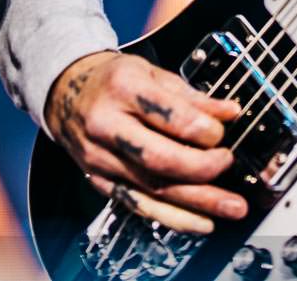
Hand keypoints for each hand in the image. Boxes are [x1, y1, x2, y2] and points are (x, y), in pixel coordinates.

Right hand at [45, 49, 246, 234]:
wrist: (65, 92)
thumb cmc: (112, 80)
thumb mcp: (151, 73)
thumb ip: (191, 96)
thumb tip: (229, 113)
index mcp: (123, 88)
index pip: (168, 115)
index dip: (203, 128)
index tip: (222, 133)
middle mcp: (107, 125)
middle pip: (158, 157)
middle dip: (201, 168)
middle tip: (228, 164)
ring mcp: (100, 158)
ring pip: (152, 188)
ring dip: (197, 202)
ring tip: (232, 208)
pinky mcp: (100, 181)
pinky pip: (139, 206)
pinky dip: (173, 218)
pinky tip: (201, 222)